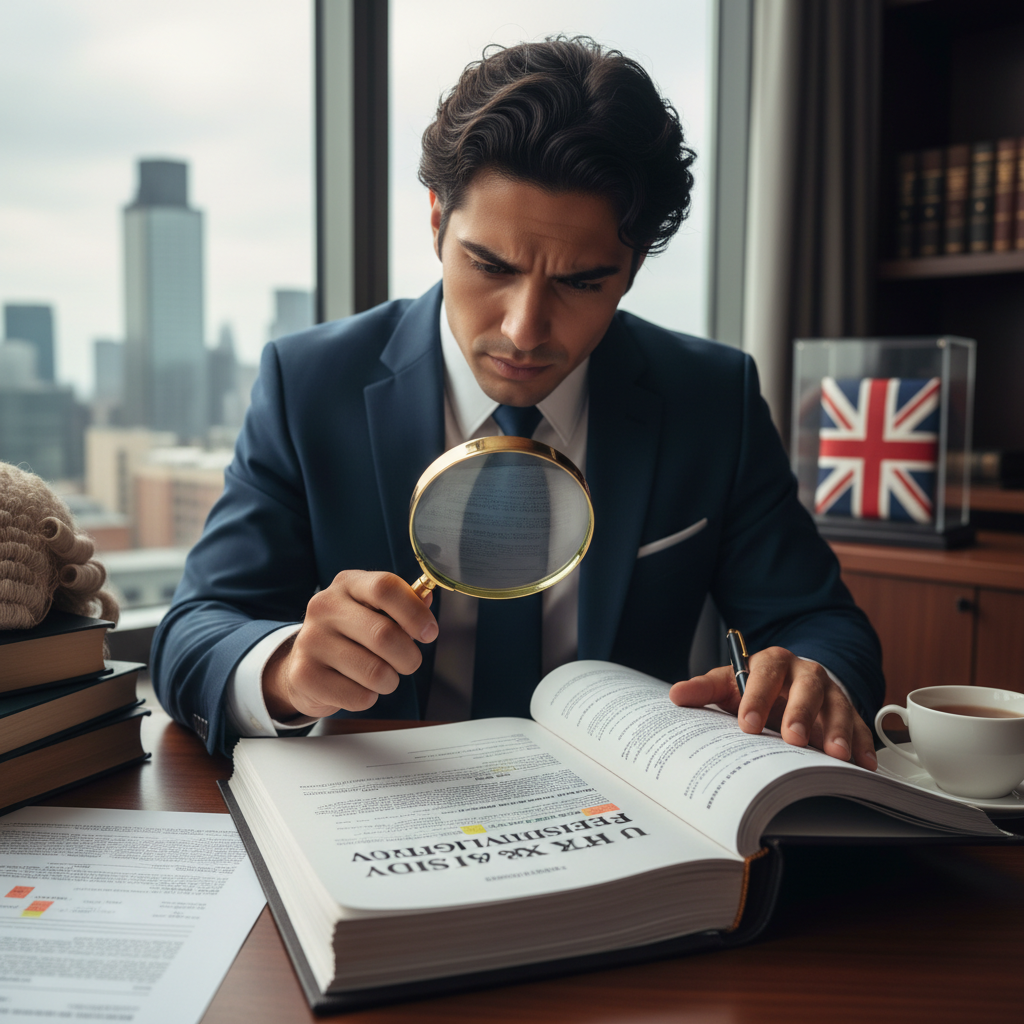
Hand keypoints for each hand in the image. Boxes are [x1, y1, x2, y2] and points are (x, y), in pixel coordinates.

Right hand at [263, 570, 437, 719]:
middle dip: (409, 657)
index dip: (415, 612)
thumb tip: (427, 599)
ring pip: (375, 672)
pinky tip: (356, 687)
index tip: (429, 633)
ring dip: (390, 681)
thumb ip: (404, 605)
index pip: (385, 587)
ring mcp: (311, 640)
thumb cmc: (351, 635)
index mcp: (347, 584)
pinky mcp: (304, 675)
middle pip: (385, 634)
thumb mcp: (375, 610)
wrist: (304, 665)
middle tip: (408, 662)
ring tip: (380, 676)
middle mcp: (324, 607)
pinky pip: (359, 696)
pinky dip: (368, 698)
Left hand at [668, 647, 876, 769]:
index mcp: (772, 662)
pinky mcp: (849, 712)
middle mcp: (804, 673)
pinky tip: (864, 765)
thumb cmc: (755, 685)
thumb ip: (704, 689)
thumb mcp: (728, 683)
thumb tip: (676, 696)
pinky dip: (864, 745)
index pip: (764, 674)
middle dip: (800, 713)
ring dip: (838, 730)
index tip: (747, 724)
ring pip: (837, 706)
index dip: (755, 698)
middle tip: (794, 738)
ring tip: (836, 755)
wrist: (789, 680)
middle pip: (806, 688)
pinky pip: (860, 726)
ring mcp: (830, 691)